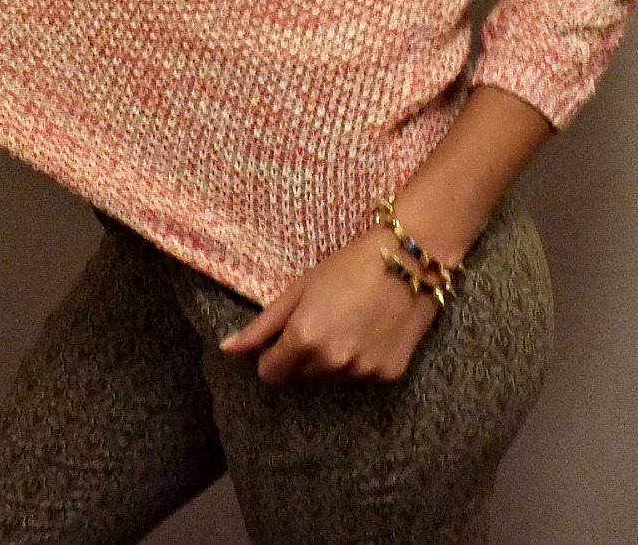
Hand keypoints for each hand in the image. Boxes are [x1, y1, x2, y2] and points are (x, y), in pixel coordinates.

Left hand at [218, 222, 439, 385]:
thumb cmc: (350, 264)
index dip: (273, 355)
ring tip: (351, 320)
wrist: (409, 259)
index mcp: (304, 340)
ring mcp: (361, 372)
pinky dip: (362, 360)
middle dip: (304, 355)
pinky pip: (362, 376)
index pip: (270, 374)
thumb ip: (262, 325)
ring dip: (334, 358)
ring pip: (332, 378)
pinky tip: (372, 329)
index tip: (285, 336)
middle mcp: (331, 363)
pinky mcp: (388, 375)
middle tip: (323, 318)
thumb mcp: (300, 288)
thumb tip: (227, 349)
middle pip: (301, 376)